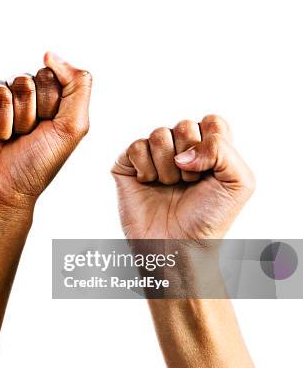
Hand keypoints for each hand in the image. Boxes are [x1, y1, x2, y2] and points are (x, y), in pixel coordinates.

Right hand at [0, 52, 91, 208]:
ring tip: (2, 140)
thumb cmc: (38, 163)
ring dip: (3, 124)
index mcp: (42, 93)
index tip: (44, 130)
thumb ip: (78, 84)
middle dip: (25, 116)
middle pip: (22, 82)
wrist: (2, 191)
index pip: (47, 76)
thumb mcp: (74, 126)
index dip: (47, 107)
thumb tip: (48, 53)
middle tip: (22, 138)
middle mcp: (15, 92)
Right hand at [112, 115, 254, 239]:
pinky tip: (148, 184)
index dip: (211, 145)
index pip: (211, 122)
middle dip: (190, 158)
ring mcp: (152, 156)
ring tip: (169, 186)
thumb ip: (223, 148)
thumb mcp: (239, 182)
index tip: (211, 172)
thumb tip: (181, 153)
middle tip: (189, 183)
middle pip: (184, 126)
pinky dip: (145, 169)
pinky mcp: (128, 165)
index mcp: (207, 149)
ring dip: (167, 167)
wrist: (177, 245)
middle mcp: (179, 149)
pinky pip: (136, 147)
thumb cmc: (209, 218)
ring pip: (158, 134)